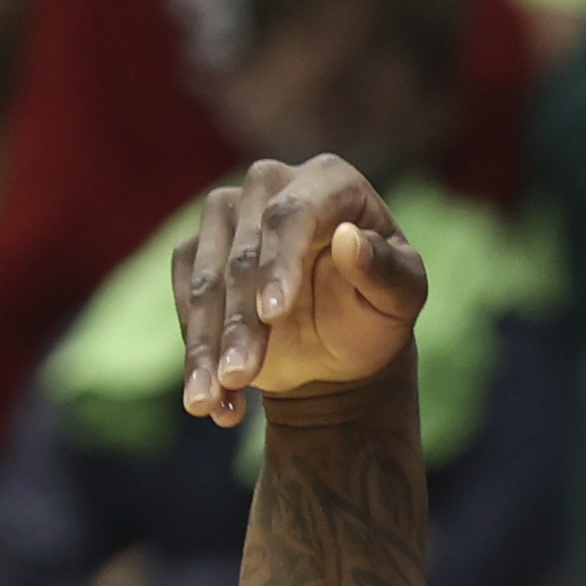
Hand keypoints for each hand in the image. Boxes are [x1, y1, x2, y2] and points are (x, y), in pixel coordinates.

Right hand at [178, 155, 427, 427]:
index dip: (278, 263)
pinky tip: (215, 403)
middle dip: (240, 320)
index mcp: (329, 181)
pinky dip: (196, 354)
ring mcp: (226, 216)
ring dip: (206, 345)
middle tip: (240, 375)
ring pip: (204, 279)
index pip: (292, 214)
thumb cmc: (375, 313)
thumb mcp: (401, 299)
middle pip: (243, 251)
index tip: (272, 315)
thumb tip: (349, 240)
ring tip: (210, 400)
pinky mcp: (195, 253)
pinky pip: (183, 300)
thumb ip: (386, 271)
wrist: (337, 349)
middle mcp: (270, 186)